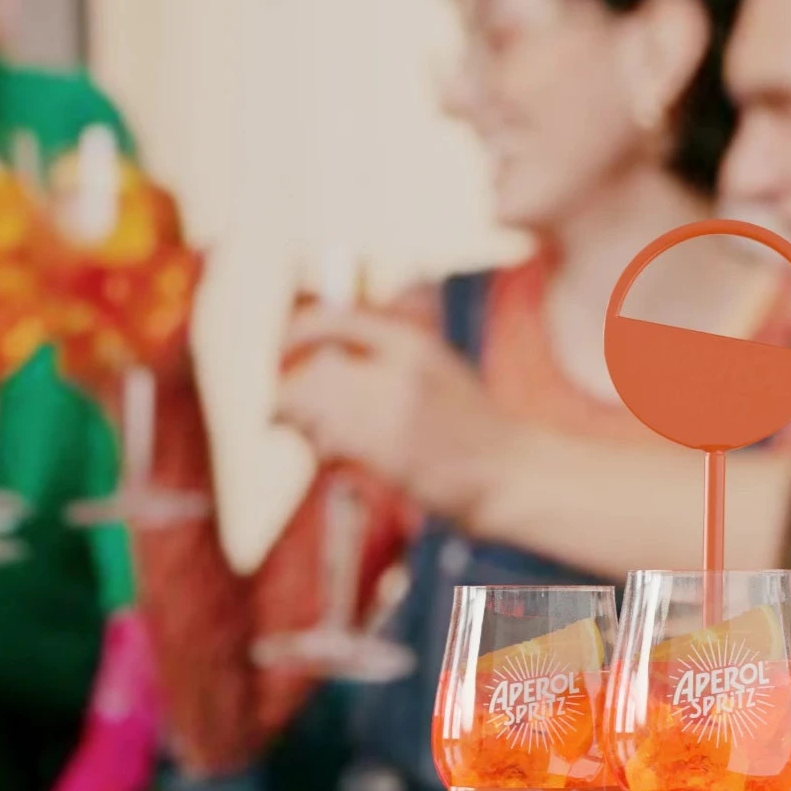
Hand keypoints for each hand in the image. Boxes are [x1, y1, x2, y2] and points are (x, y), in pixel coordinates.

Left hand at [274, 308, 507, 519]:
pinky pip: (330, 441)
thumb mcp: (438, 370)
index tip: (280, 353)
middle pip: (314, 367)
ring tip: (315, 438)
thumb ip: (389, 356)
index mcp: (411, 341)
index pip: (333, 319)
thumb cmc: (471, 429)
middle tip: (283, 410)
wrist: (510, 471)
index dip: (293, 334)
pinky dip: (320, 448)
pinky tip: (331, 458)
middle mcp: (400, 368)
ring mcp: (394, 410)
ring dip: (303, 423)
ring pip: (316, 406)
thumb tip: (322, 359)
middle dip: (289, 389)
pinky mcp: (390, 451)